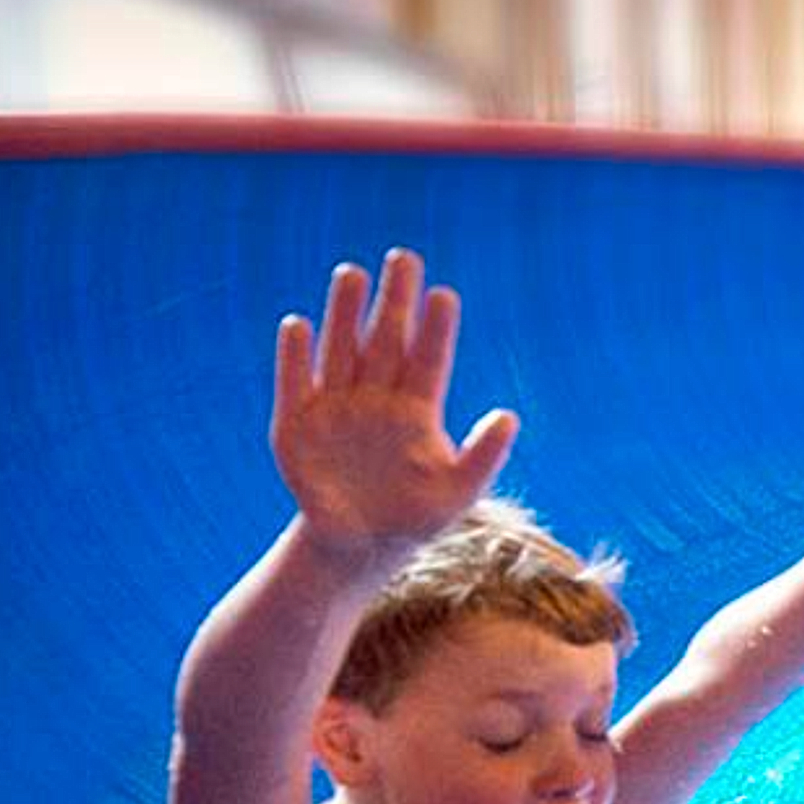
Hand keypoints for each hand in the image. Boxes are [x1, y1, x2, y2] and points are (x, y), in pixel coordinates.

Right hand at [272, 248, 514, 558]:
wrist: (360, 546)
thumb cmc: (415, 517)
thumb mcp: (458, 492)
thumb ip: (483, 456)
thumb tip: (509, 416)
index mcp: (418, 409)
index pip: (429, 359)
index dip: (435, 328)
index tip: (444, 295)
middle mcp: (377, 397)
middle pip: (386, 340)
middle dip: (394, 300)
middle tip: (403, 257)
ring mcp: (336, 406)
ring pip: (342, 349)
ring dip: (344, 314)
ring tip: (351, 274)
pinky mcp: (297, 423)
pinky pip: (295, 383)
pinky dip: (294, 357)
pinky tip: (297, 325)